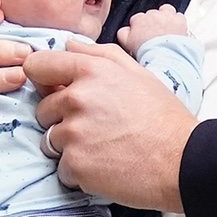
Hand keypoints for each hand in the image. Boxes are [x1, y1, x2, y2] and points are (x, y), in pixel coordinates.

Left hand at [27, 40, 195, 211]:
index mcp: (90, 71)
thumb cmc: (162, 115)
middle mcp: (77, 99)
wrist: (180, 160)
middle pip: (43, 109)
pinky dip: (78, 171)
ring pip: (51, 140)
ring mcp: (73, 133)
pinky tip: (104, 165)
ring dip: (70, 146)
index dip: (42, 78)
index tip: (52, 89)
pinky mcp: (74, 164)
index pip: (36, 65)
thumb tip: (67, 46)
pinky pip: (61, 168)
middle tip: (96, 126)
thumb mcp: (136, 72)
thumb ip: (98, 54)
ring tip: (102, 147)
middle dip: (62, 118)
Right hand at [117, 4, 188, 53]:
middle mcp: (152, 14)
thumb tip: (124, 30)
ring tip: (166, 30)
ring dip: (165, 17)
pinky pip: (178, 16)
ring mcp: (167, 16)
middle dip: (153, 22)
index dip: (140, 27)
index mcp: (138, 19)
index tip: (143, 34)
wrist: (165, 57)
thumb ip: (123, 33)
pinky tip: (176, 30)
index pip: (136, 19)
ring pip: (165, 10)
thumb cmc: (146, 52)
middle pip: (151, 14)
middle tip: (155, 35)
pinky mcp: (179, 20)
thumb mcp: (126, 44)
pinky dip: (177, 22)